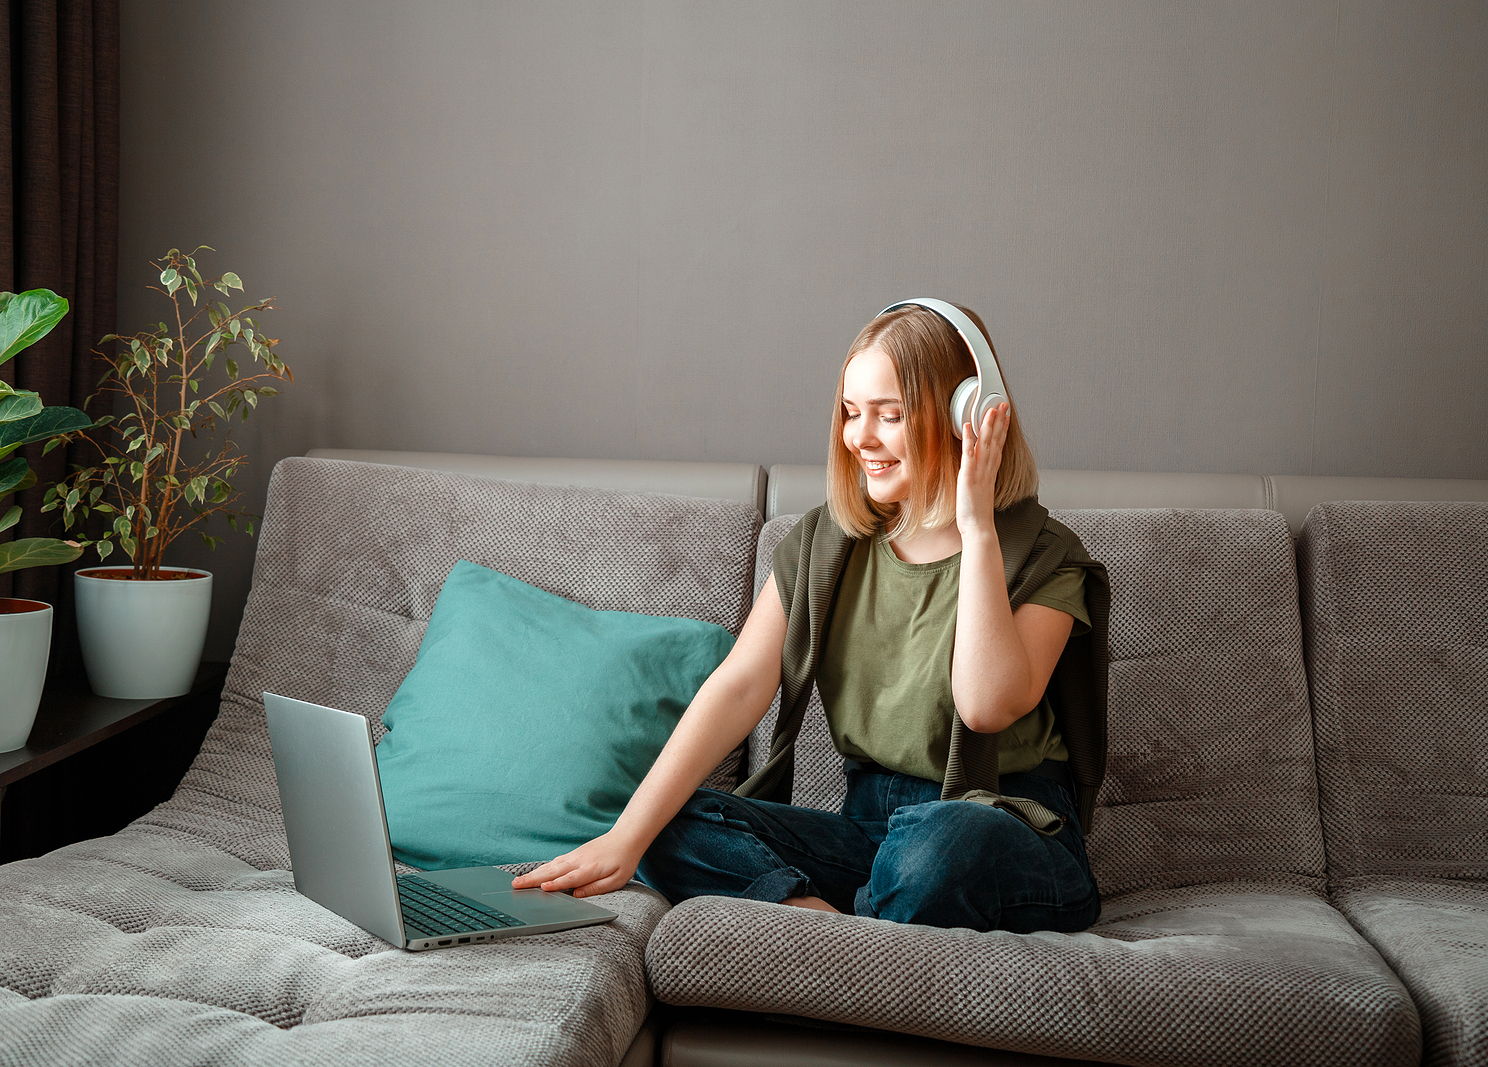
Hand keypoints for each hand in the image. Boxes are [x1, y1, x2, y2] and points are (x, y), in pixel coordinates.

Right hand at [510, 830, 641, 898]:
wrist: (626, 837)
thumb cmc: (623, 861)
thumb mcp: (617, 879)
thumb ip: (596, 888)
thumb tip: (576, 896)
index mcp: (590, 868)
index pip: (571, 878)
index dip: (557, 884)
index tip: (542, 889)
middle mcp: (579, 861)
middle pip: (553, 871)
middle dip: (534, 879)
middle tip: (516, 886)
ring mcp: (574, 856)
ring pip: (551, 866)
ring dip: (534, 874)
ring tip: (517, 881)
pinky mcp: (573, 854)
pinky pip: (555, 862)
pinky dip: (542, 868)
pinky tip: (534, 874)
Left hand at [956, 401, 1009, 535]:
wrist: (978, 527)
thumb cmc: (977, 512)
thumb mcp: (981, 490)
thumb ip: (982, 477)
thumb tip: (981, 470)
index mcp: (990, 471)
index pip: (998, 445)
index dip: (1002, 429)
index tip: (1005, 416)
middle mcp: (987, 469)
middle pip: (995, 440)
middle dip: (999, 421)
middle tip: (1002, 404)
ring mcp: (979, 471)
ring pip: (986, 444)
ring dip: (989, 425)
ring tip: (991, 409)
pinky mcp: (969, 476)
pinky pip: (969, 454)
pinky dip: (970, 440)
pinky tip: (970, 427)